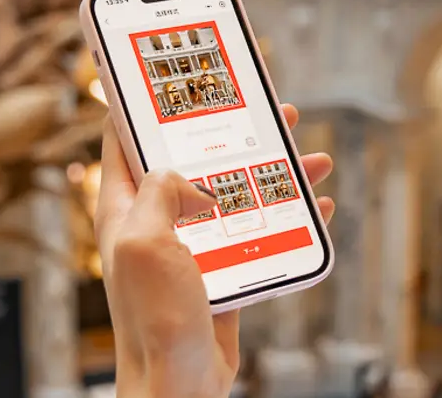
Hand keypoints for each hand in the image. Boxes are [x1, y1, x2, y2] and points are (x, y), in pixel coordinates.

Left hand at [95, 104, 335, 397]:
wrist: (179, 382)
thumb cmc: (153, 319)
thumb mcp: (145, 241)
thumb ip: (159, 192)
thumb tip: (183, 174)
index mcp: (127, 209)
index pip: (126, 143)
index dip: (145, 106)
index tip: (169, 75)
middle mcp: (157, 223)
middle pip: (196, 161)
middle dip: (231, 133)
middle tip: (266, 108)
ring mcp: (192, 248)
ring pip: (235, 194)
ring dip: (272, 173)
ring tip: (309, 154)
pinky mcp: (223, 273)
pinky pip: (258, 233)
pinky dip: (288, 216)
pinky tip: (315, 202)